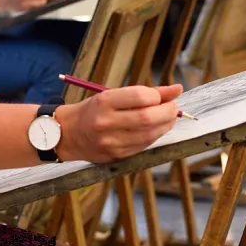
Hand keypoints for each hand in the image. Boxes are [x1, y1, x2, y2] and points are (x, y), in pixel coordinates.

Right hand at [52, 85, 184, 162]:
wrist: (68, 134)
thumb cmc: (94, 110)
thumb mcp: (112, 95)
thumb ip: (144, 92)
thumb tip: (177, 89)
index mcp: (104, 102)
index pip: (140, 97)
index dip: (158, 96)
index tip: (162, 96)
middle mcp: (106, 123)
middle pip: (148, 118)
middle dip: (168, 112)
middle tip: (173, 107)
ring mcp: (111, 142)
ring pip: (149, 134)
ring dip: (165, 125)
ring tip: (168, 118)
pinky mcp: (116, 156)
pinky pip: (144, 146)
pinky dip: (155, 136)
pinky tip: (156, 129)